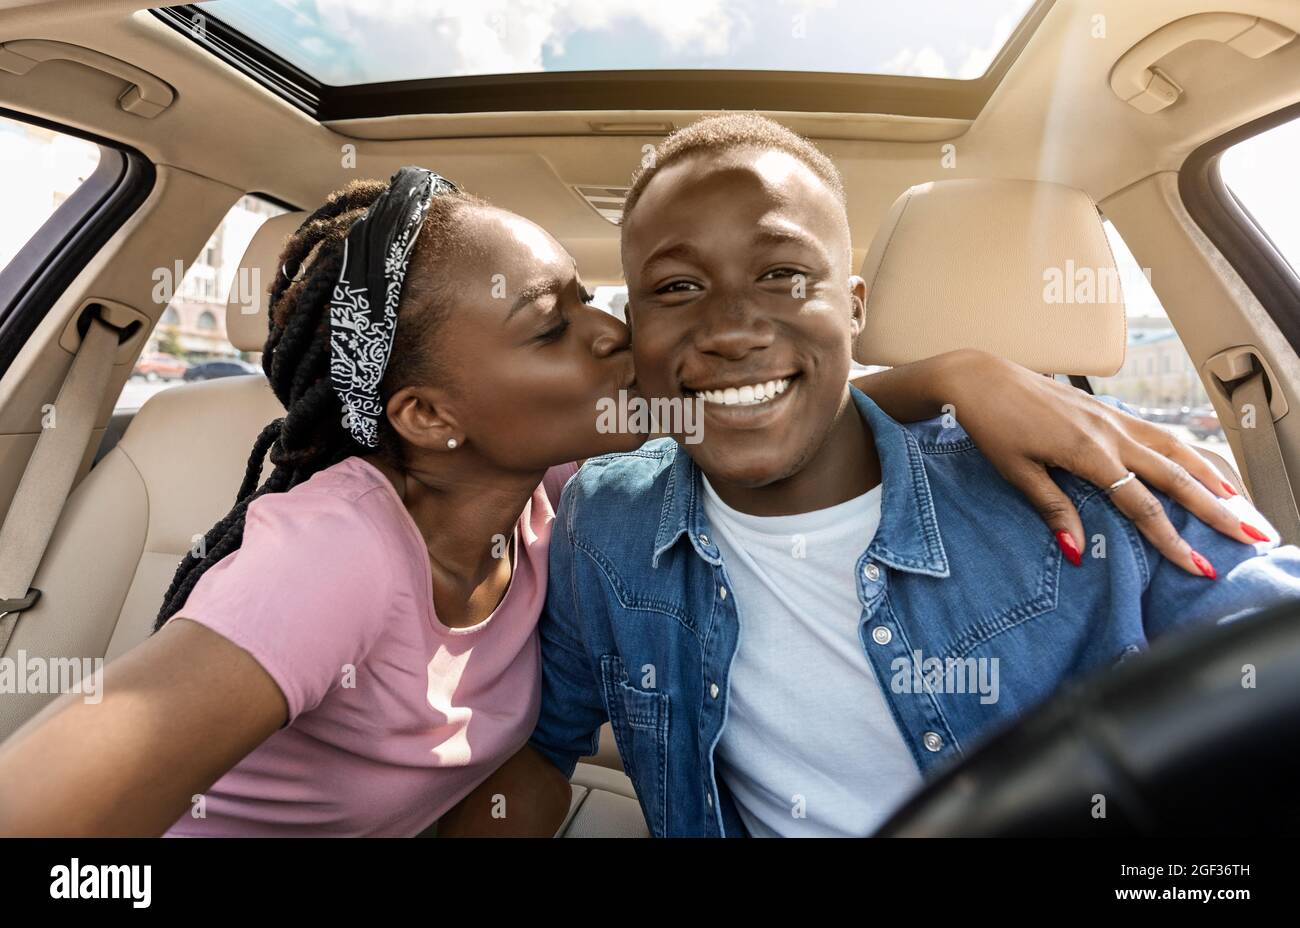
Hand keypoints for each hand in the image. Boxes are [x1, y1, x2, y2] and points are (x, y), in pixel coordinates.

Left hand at [940, 350, 1263, 576]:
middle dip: (1214, 509)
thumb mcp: (1016, 472)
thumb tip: (1078, 553)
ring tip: (1237, 502)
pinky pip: (1157, 433)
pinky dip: (1185, 452)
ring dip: (1209, 475)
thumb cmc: (992, 426)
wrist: (980, 377)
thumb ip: (1052, 509)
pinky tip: (1196, 465)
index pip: (1141, 504)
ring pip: (1174, 448)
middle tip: (1247, 535)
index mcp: (1089, 453)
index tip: (1195, 564)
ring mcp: (1112, 418)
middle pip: (1174, 476)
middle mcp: (1111, 433)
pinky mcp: (1107, 410)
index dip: (1171, 538)